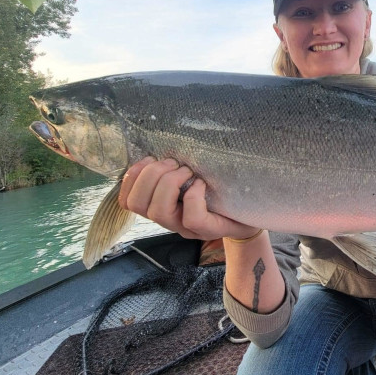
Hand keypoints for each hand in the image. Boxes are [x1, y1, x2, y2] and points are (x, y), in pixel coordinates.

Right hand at [118, 157, 258, 240]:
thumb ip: (175, 168)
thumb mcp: (192, 178)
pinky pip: (191, 218)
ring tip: (187, 171)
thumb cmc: (218, 194)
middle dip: (151, 175)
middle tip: (175, 164)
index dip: (131, 178)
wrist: (248, 218)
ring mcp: (186, 229)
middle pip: (138, 203)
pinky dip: (194, 196)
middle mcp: (169, 220)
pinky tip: (202, 184)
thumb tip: (162, 144)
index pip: (127, 201)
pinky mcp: (207, 230)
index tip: (149, 159)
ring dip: (170, 183)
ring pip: (159, 211)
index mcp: (160, 206)